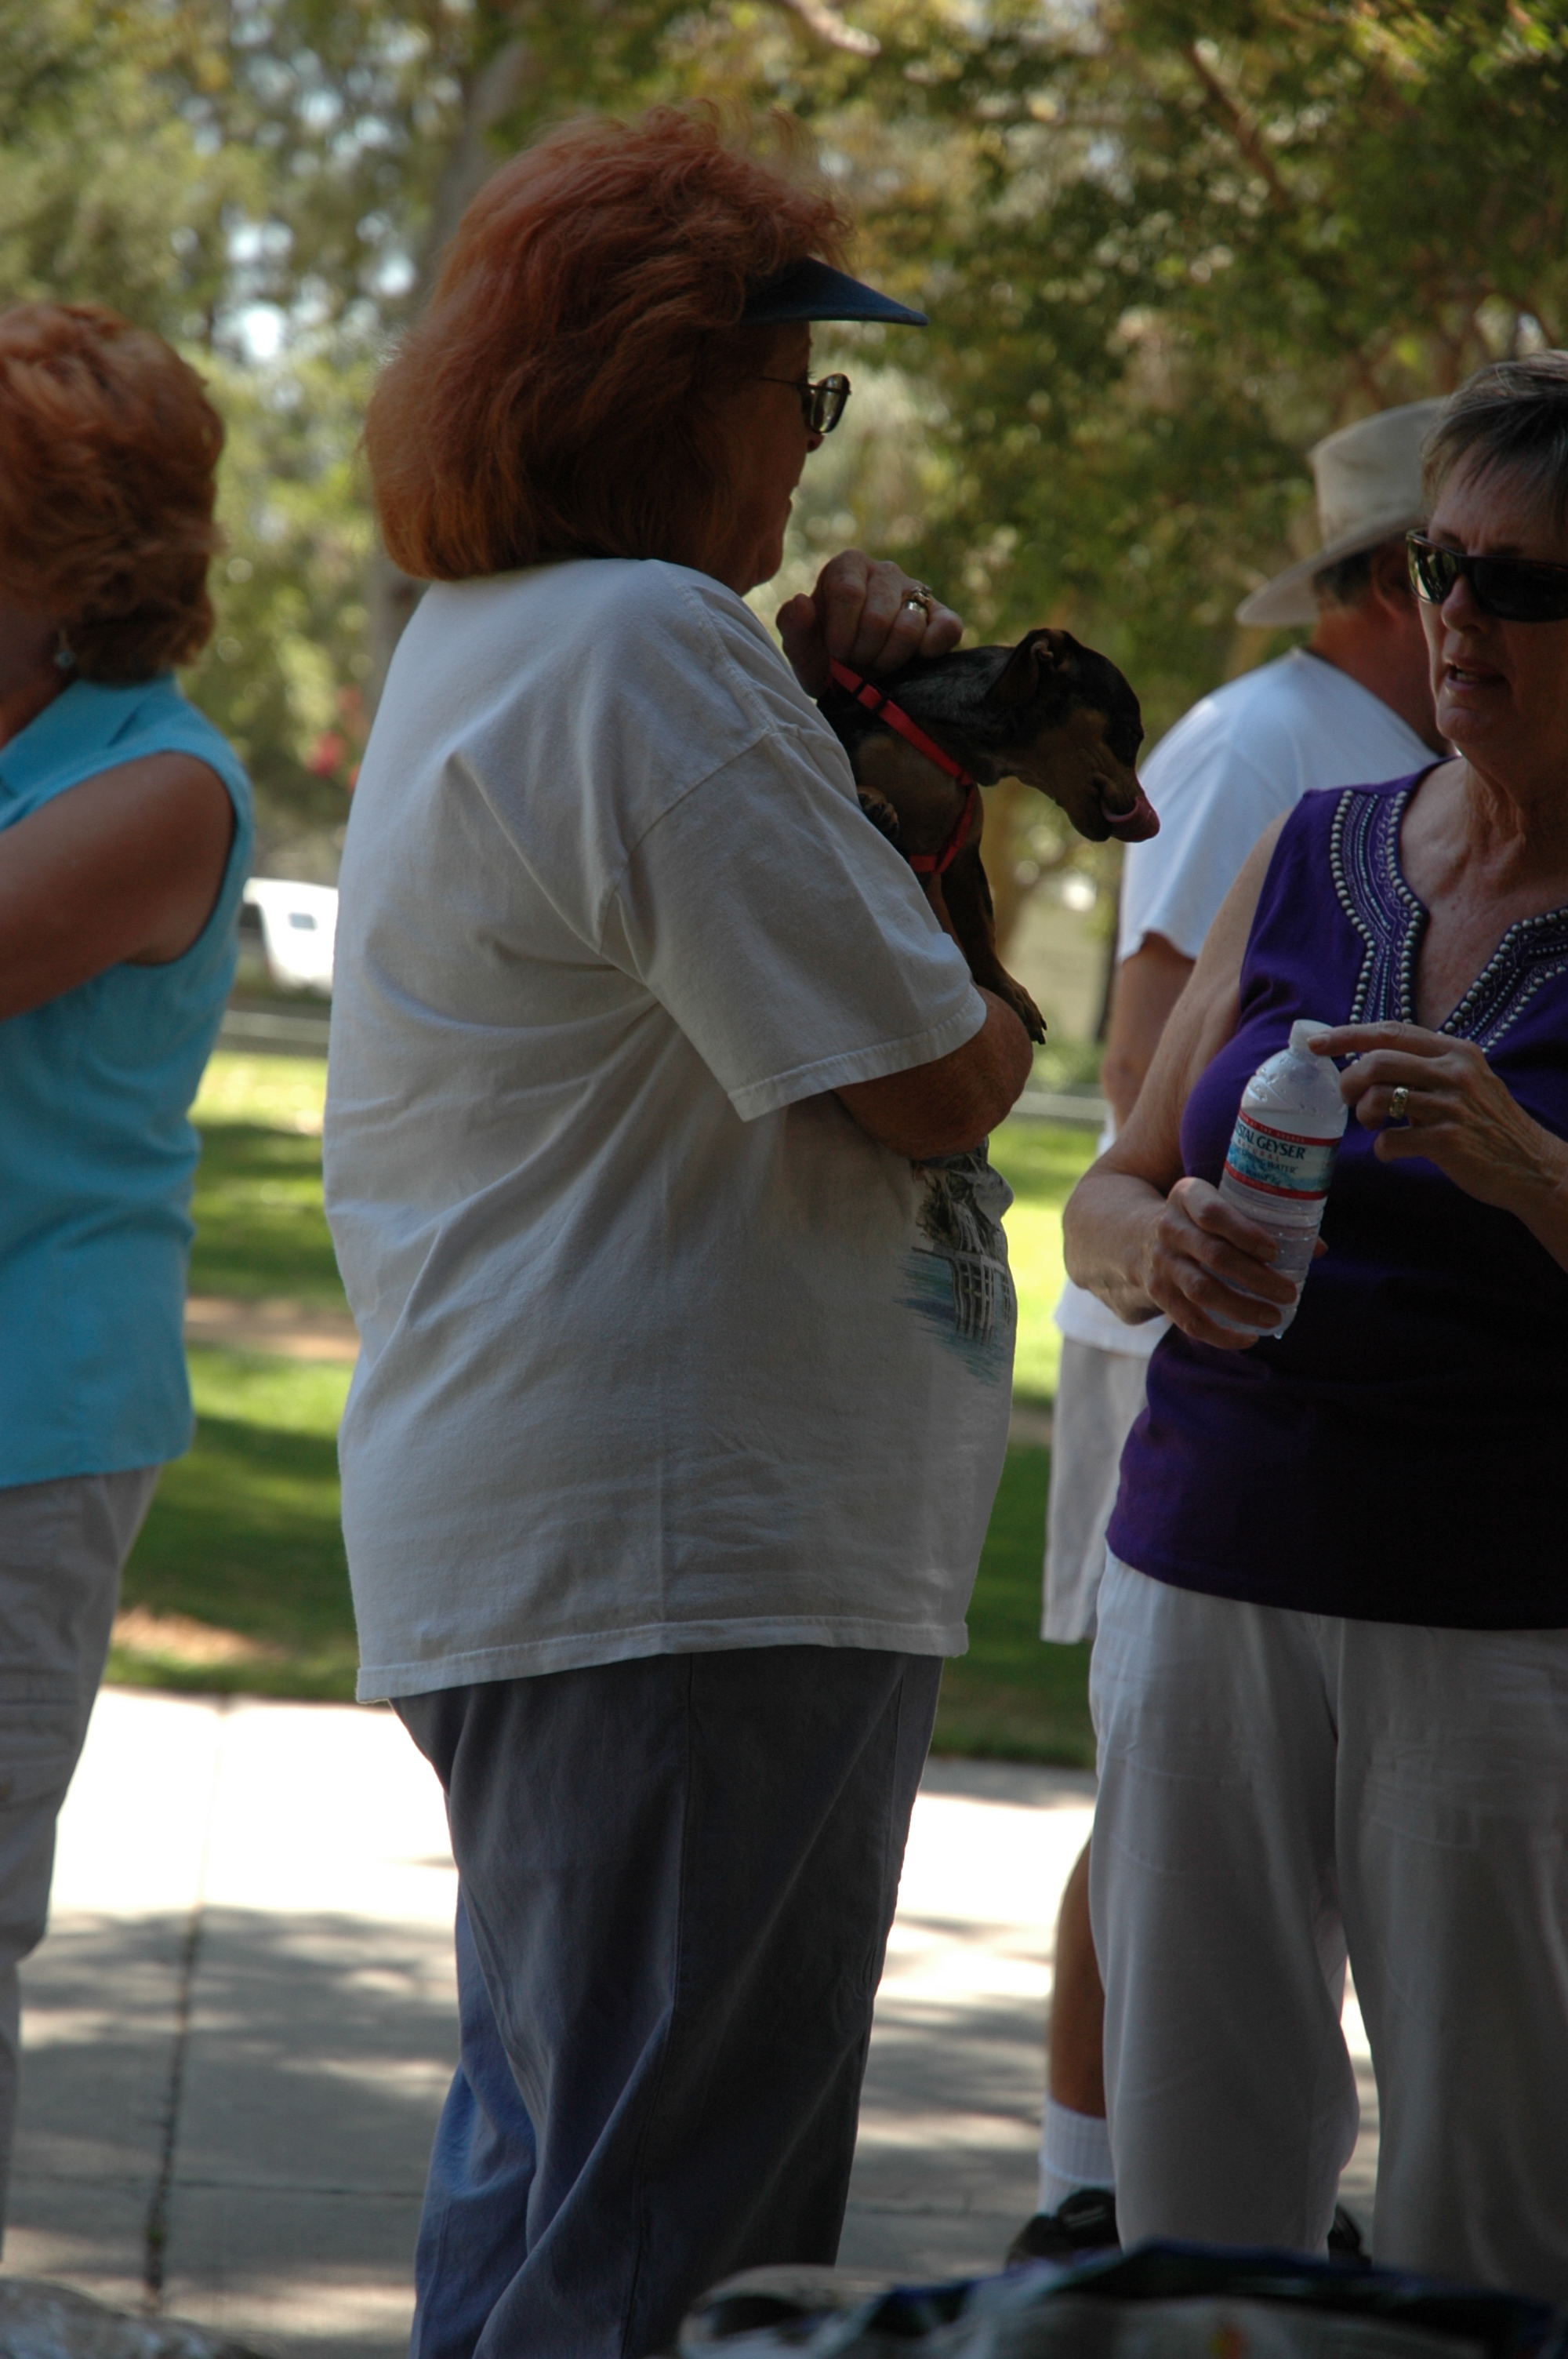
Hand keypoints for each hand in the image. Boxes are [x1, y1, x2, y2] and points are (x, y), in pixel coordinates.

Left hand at [777, 551, 961, 696]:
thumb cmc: (826, 658)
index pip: (848, 592)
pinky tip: (916, 660)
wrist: (856, 679)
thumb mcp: (801, 649)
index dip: (841, 634)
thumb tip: (802, 602)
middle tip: (857, 662)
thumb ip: (793, 626)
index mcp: (847, 566)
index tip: (836, 654)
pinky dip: (931, 649)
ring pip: (909, 627)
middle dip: (863, 652)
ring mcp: (916, 591)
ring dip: (890, 659)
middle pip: (877, 616)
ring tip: (879, 664)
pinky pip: (947, 628)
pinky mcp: (942, 615)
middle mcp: (884, 571)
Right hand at [1141, 1175, 1303, 1350]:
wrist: (1133, 1238)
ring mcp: (1160, 1263)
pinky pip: (1188, 1320)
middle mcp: (1169, 1228)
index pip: (1213, 1213)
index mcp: (1187, 1197)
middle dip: (1256, 1277)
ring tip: (1274, 1317)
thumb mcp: (1218, 1204)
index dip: (1245, 1233)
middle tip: (1289, 1292)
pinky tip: (1247, 1339)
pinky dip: (1219, 1335)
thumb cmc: (1198, 1220)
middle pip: (1214, 1255)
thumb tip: (1318, 1249)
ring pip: (1201, 1290)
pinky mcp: (1158, 1293)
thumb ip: (1262, 1221)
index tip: (1275, 1252)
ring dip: (1241, 1308)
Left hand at [1312, 1021, 1566, 1214]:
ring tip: (1373, 1124)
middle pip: (1378, 1060)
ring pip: (1380, 1097)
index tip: (1316, 1044)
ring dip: (1364, 1113)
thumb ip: (1424, 1067)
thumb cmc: (1486, 1123)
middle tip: (1348, 1098)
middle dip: (1350, 1080)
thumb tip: (1365, 1060)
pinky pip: (1391, 1141)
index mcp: (1455, 1051)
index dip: (1347, 1035)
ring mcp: (1452, 1106)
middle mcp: (1455, 1072)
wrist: (1529, 1165)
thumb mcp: (1464, 1080)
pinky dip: (1381, 1149)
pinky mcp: (1449, 1142)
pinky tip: (1392, 1151)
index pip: (1390, 1031)